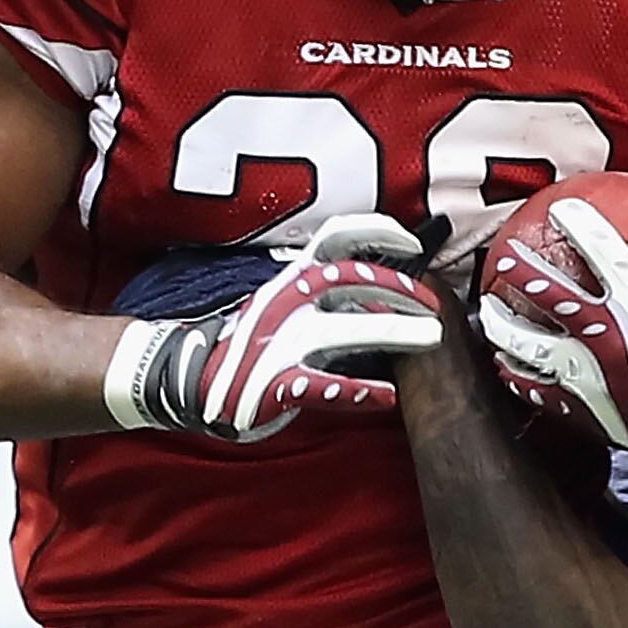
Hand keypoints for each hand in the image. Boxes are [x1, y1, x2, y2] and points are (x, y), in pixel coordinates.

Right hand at [104, 257, 442, 439]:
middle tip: (434, 306)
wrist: (192, 379)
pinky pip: (326, 384)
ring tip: (430, 339)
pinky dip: (361, 390)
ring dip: (393, 331)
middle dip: (399, 289)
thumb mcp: (283, 303)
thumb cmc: (249, 343)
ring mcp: (282, 340)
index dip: (375, 231)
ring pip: (346, 328)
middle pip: (351, 280)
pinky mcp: (278, 381)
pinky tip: (390, 396)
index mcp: (291, 277)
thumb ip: (323, 292)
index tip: (411, 238)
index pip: (335, 236)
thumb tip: (380, 290)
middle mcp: (288, 299)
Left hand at [481, 193, 627, 462]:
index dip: (573, 222)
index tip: (558, 209)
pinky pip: (538, 392)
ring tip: (488, 313)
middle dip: (520, 268)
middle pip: (548, 293)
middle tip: (505, 254)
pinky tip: (505, 365)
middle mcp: (609, 335)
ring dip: (503, 325)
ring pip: (528, 346)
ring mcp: (592, 376)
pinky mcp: (585, 411)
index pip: (596, 248)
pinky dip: (516, 377)